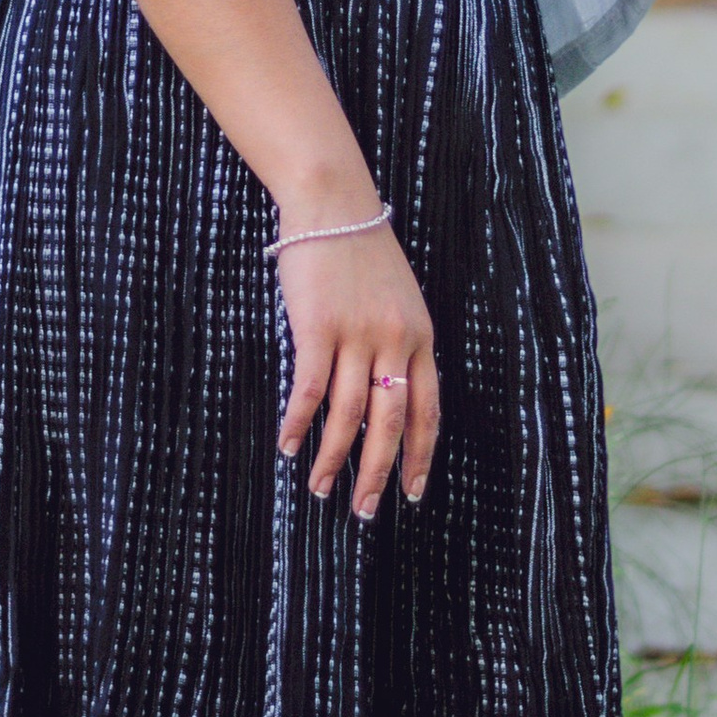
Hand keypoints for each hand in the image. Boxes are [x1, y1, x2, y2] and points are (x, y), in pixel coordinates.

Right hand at [275, 224, 441, 518]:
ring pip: (350, 414)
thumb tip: (388, 396)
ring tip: (321, 488)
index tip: (412, 492)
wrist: (333, 205)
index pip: (428, 411)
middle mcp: (395, 341)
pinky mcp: (318, 327)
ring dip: (335, 458)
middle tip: (366, 511)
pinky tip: (288, 445)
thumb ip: (399, 344)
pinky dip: (299, 422)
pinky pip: (311, 389)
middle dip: (379, 473)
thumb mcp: (399, 299)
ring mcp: (357, 335)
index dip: (419, 456)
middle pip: (392, 423)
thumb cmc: (360, 253)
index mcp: (421, 338)